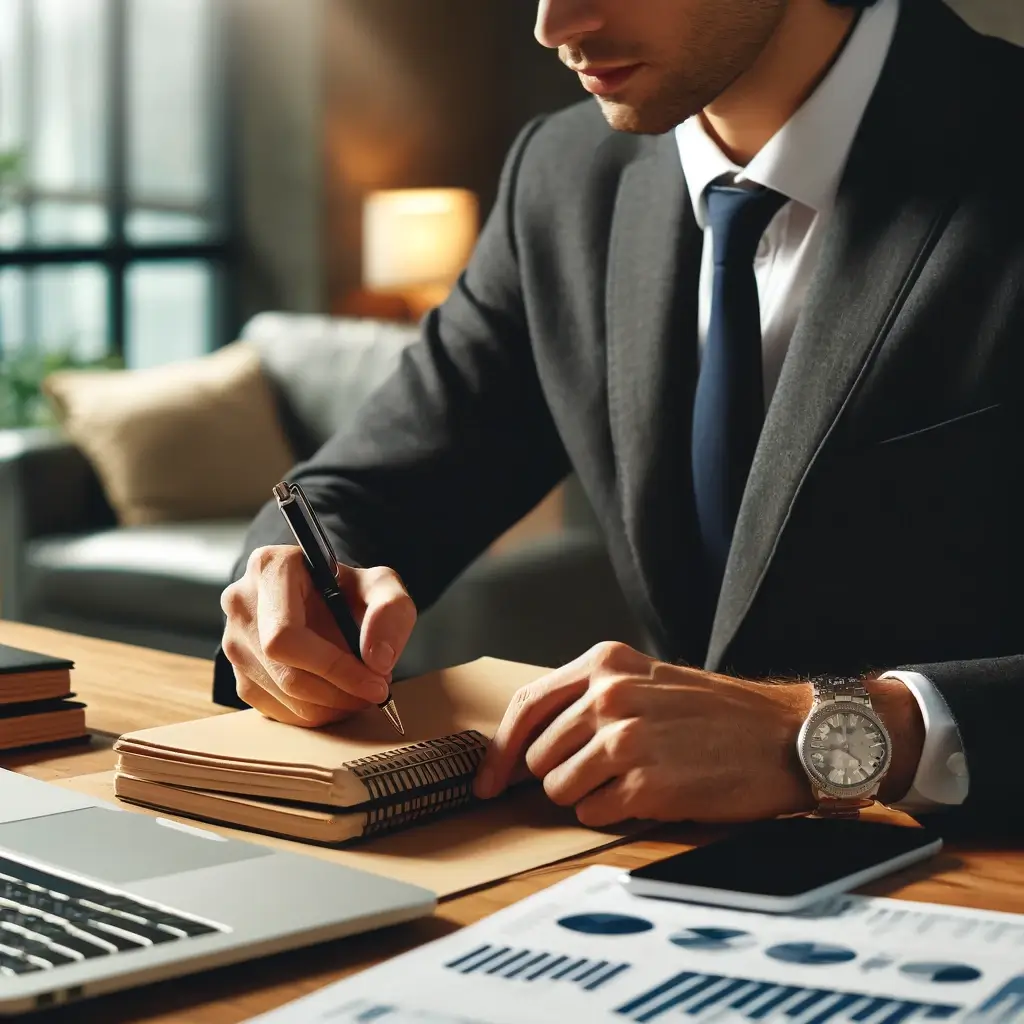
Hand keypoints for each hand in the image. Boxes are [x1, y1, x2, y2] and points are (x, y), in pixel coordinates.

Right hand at [220, 546, 416, 727]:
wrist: (324, 596)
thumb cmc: (349, 588)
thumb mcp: (381, 584)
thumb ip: (391, 610)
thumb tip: (378, 660)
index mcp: (270, 568)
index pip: (287, 635)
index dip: (334, 668)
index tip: (375, 683)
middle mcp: (241, 603)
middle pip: (285, 672)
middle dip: (339, 693)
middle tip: (376, 692)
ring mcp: (233, 641)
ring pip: (282, 696)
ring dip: (331, 706)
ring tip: (362, 690)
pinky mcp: (239, 673)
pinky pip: (275, 710)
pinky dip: (314, 712)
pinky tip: (338, 695)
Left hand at [474, 642, 814, 825]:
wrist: (787, 736)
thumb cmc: (718, 714)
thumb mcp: (648, 681)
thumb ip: (589, 699)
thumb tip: (529, 747)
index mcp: (606, 663)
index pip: (527, 705)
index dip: (499, 750)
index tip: (487, 781)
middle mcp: (609, 695)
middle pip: (538, 755)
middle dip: (559, 774)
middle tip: (603, 773)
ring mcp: (625, 738)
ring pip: (559, 788)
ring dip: (586, 795)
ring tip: (631, 780)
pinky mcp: (645, 783)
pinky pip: (593, 813)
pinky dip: (612, 812)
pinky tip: (649, 794)